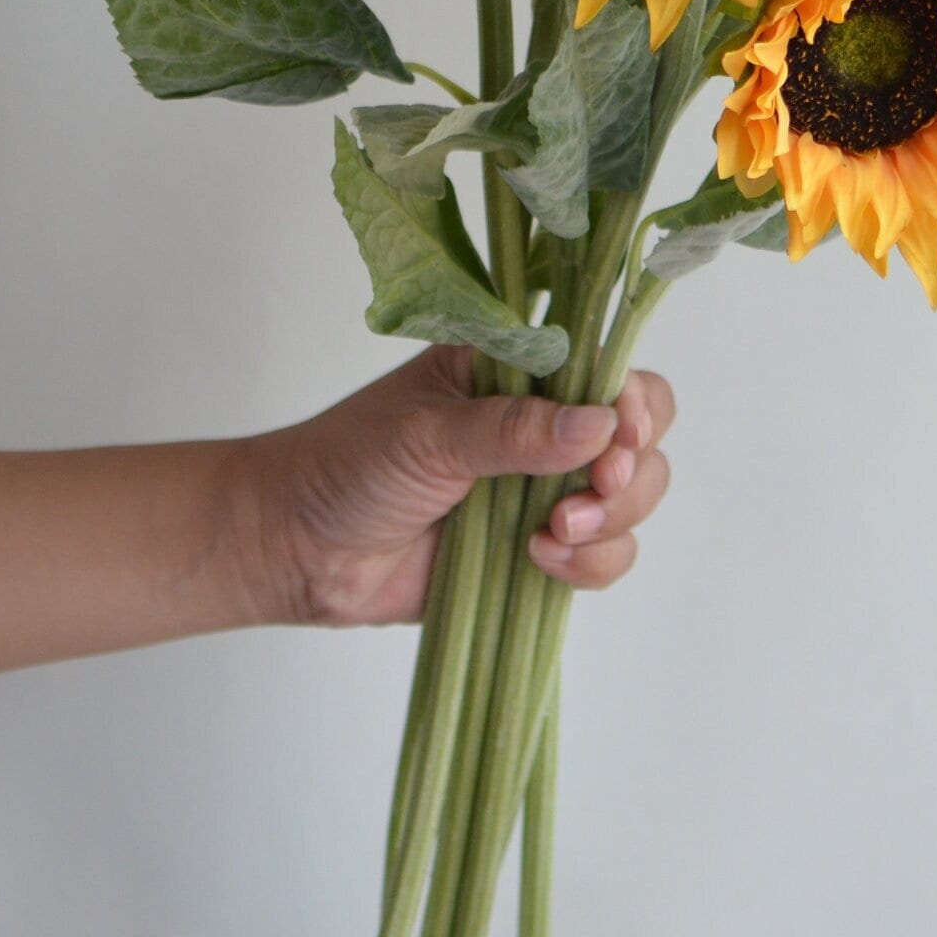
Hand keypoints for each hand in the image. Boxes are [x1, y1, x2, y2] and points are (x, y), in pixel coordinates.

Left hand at [243, 346, 675, 627]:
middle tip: (596, 491)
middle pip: (640, 439)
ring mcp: (543, 491)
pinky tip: (538, 561)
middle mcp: (544, 427)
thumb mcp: (428, 432)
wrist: (296, 550)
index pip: (608, 371)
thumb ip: (514, 430)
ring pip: (631, 501)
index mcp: (519, 372)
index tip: (622, 435)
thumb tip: (601, 426)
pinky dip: (590, 565)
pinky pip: (602, 558)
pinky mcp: (538, 552)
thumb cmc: (346, 465)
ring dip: (612, 521)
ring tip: (549, 536)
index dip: (635, 401)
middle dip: (630, 471)